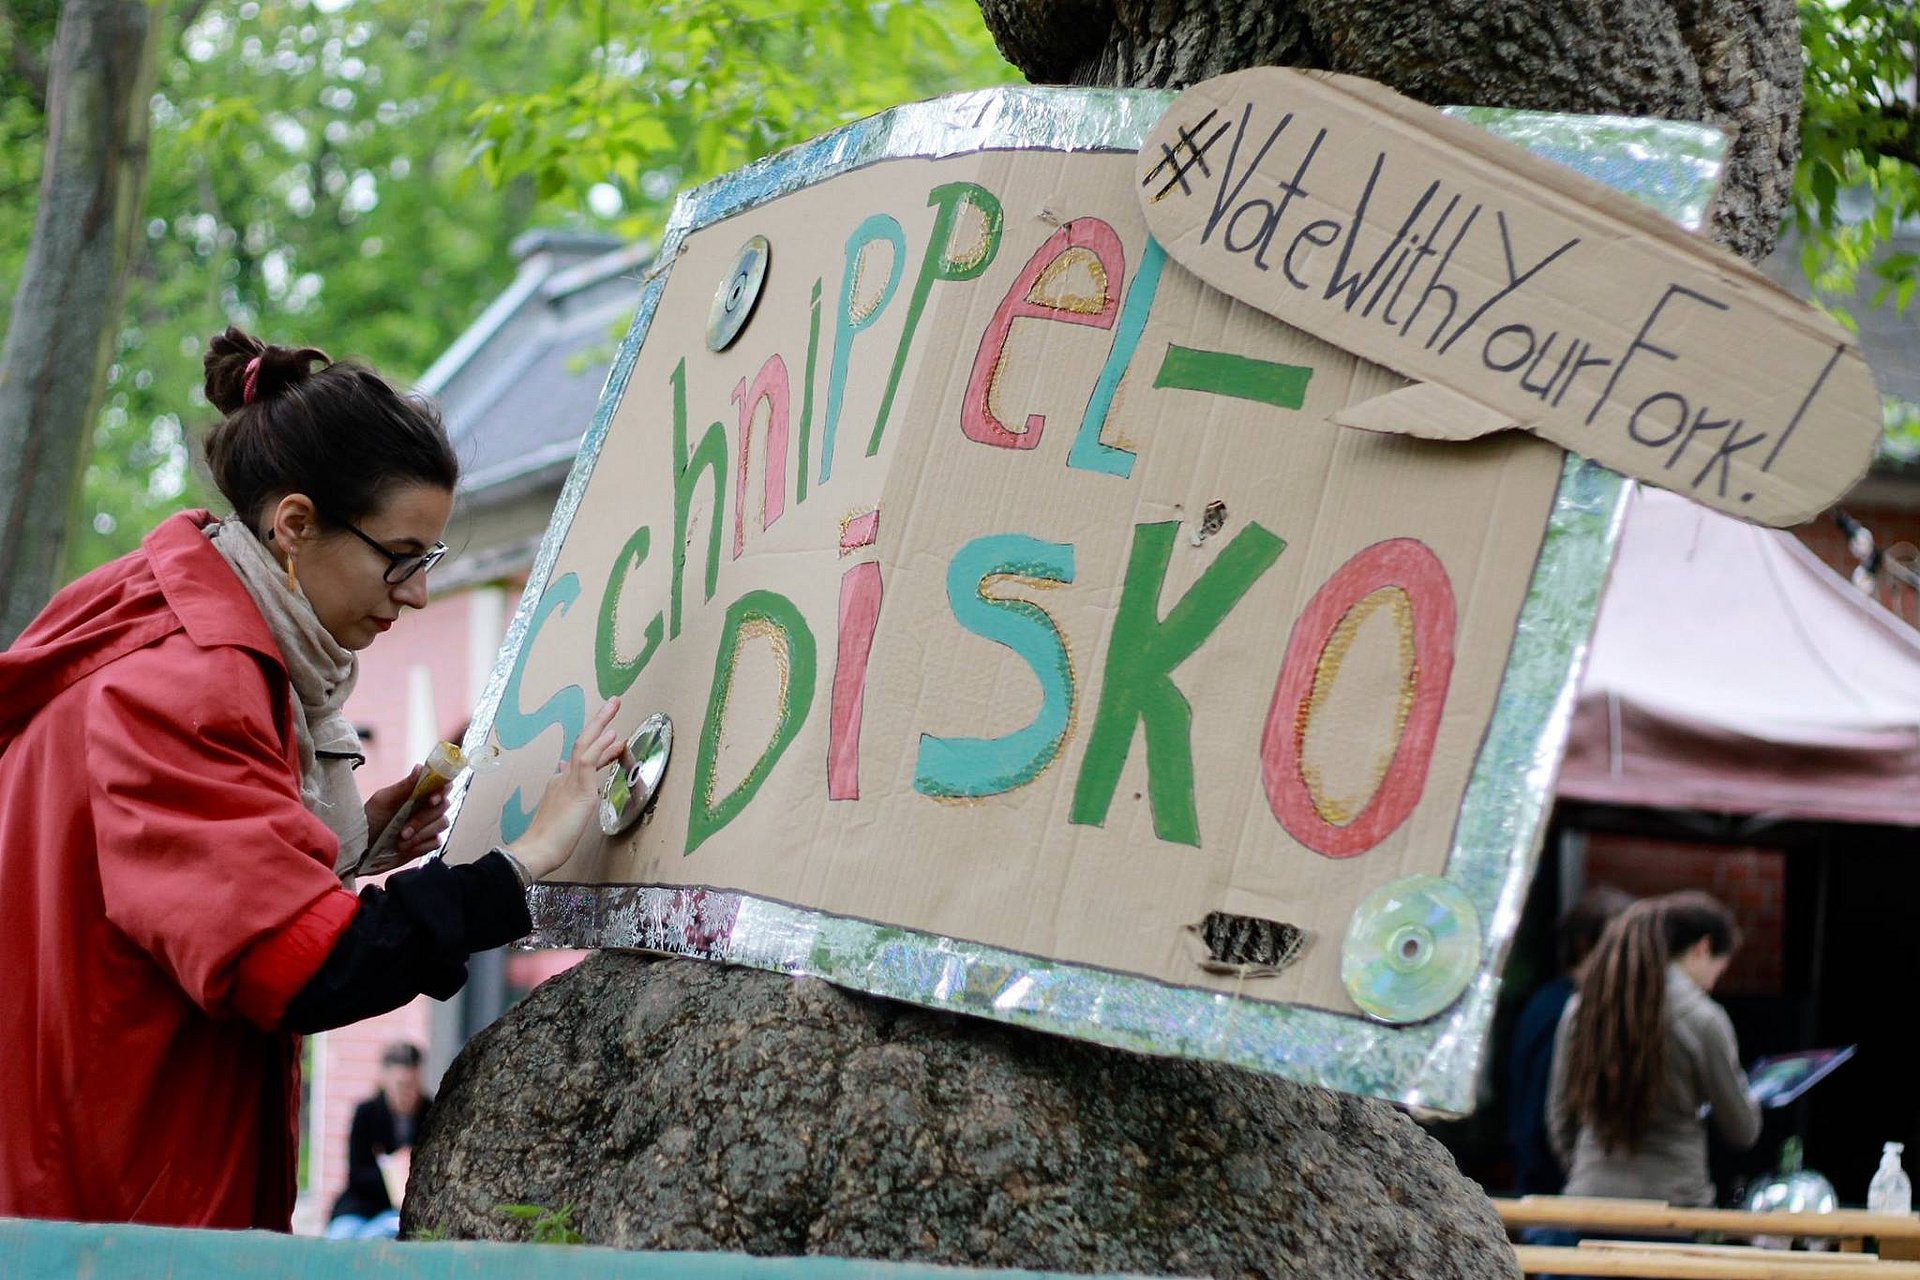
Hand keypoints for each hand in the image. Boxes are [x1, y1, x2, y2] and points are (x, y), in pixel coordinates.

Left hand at [363, 767, 452, 862]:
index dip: (443, 788)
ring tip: (400, 839)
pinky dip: (420, 845)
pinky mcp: (428, 842)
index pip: (442, 783)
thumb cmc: (369, 820)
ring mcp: (429, 825)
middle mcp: (426, 806)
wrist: (361, 848)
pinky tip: (405, 847)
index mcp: (417, 792)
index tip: (432, 798)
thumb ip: (405, 786)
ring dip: (420, 833)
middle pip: (444, 805)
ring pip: (442, 823)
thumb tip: (420, 768)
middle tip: (404, 829)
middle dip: (423, 818)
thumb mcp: (383, 800)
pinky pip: (436, 841)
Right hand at [508, 697, 623, 879]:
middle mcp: (564, 777)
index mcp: (560, 783)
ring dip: (602, 724)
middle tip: (613, 703)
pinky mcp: (579, 791)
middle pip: (583, 742)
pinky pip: (588, 762)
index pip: (582, 757)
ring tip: (615, 705)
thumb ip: (563, 792)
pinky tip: (612, 735)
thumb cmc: (547, 839)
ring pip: (586, 745)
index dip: (598, 744)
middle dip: (599, 721)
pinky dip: (600, 747)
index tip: (610, 733)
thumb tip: (563, 770)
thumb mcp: (559, 811)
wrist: (537, 851)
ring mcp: (570, 782)